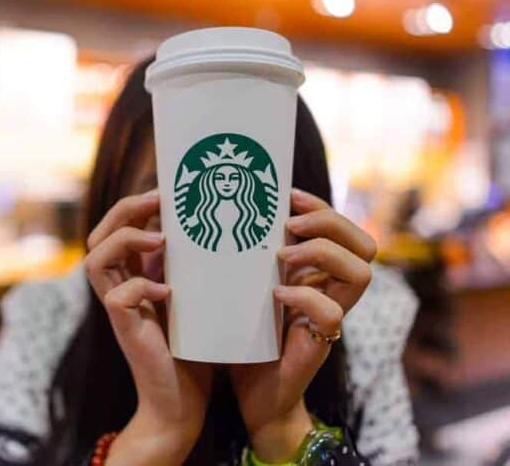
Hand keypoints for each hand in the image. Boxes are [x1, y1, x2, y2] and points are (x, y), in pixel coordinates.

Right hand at [84, 189, 212, 464]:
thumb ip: (191, 270)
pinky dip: (141, 287)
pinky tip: (169, 291)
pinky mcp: (125, 330)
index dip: (135, 206)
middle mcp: (119, 289)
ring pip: (95, 258)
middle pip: (97, 236)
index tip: (167, 194)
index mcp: (133, 277)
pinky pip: (117, 297)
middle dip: (124, 211)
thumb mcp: (193, 299)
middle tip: (157, 201)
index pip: (116, 229)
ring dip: (125, 240)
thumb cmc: (193, 351)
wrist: (181, 404)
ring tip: (160, 239)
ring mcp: (118, 310)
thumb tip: (215, 231)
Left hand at [229, 189, 376, 461]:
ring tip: (283, 255)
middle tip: (289, 225)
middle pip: (365, 245)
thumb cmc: (245, 337)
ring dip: (322, 254)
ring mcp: (329, 317)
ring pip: (362, 274)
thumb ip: (249, 259)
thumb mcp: (247, 289)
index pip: (342, 229)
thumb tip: (224, 215)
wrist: (253, 394)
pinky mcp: (320, 345)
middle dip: (330, 223)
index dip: (320, 207)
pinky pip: (332, 314)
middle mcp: (330, 291)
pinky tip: (276, 295)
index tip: (287, 195)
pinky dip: (305, 298)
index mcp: (316, 274)